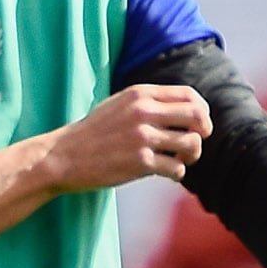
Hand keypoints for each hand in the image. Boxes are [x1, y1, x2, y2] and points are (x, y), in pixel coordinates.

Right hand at [39, 83, 209, 194]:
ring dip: (191, 155)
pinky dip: (177, 173)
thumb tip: (186, 109)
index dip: (202, 111)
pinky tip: (167, 173)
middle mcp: (144, 112)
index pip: (189, 95)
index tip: (198, 124)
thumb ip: (147, 102)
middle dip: (203, 132)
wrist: (63, 157)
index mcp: (140, 94)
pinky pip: (177, 168)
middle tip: (193, 144)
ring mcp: (142, 137)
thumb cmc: (93, 133)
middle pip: (197, 117)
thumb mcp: (118, 105)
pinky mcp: (140, 163)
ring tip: (179, 160)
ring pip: (191, 144)